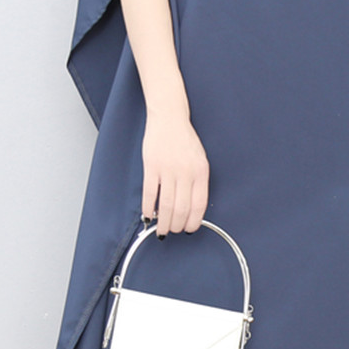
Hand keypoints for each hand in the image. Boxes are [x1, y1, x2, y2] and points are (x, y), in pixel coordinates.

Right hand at [142, 111, 209, 235]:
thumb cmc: (185, 140)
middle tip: (173, 231)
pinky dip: (148, 207)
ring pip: (166, 204)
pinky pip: (150, 193)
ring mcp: (168, 169)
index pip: (199, 204)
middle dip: (177, 225)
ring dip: (163, 221)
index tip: (189, 229)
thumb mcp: (200, 159)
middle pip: (182, 208)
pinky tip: (148, 215)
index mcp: (201, 172)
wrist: (170, 118)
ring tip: (161, 229)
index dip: (194, 221)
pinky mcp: (152, 166)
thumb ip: (197, 181)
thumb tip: (192, 207)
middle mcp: (186, 172)